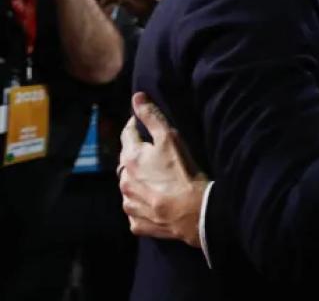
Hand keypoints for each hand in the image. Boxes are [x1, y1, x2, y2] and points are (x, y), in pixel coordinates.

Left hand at [119, 92, 207, 247]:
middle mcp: (123, 181)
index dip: (135, 126)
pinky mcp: (136, 223)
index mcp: (129, 158)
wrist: (193, 212)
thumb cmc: (183, 172)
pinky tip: (159, 201)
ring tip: (160, 181)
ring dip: (139, 182)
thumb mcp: (170, 138)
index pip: (127, 134)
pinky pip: (136, 209)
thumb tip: (136, 97)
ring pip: (130, 187)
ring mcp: (129, 204)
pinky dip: (144, 204)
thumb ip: (151, 117)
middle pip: (127, 162)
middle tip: (157, 156)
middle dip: (138, 157)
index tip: (141, 123)